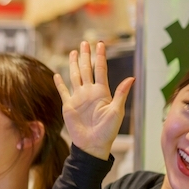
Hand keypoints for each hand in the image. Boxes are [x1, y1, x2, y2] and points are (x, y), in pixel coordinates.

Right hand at [55, 41, 134, 159]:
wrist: (92, 145)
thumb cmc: (107, 131)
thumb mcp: (117, 111)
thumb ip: (121, 93)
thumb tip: (131, 78)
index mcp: (102, 92)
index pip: (100, 69)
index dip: (100, 56)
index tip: (100, 44)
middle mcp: (89, 92)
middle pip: (87, 69)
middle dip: (85, 56)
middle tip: (84, 43)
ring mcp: (78, 98)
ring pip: (75, 76)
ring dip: (74, 65)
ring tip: (73, 53)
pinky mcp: (68, 106)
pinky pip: (63, 91)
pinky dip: (59, 83)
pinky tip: (56, 75)